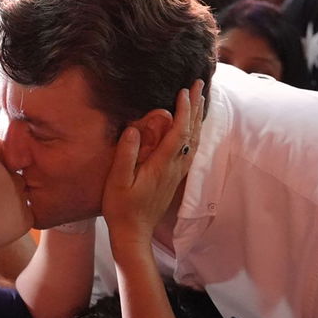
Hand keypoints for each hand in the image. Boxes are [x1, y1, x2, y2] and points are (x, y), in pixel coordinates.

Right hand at [101, 82, 203, 250]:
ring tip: (199, 99)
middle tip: (199, 84)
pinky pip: (190, 149)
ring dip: (197, 118)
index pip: (178, 132)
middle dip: (195, 107)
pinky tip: (192, 127)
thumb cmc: (121, 208)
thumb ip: (126, 154)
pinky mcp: (174, 178)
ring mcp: (176, 174)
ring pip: (194, 141)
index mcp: (161, 166)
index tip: (183, 90)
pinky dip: (193, 132)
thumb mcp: (118, 181)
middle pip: (191, 133)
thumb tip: (134, 129)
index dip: (183, 110)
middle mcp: (174, 168)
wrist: (133, 234)